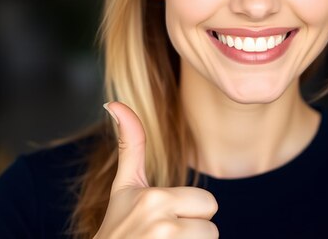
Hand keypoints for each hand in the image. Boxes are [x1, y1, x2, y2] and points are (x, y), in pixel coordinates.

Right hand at [94, 102, 218, 238]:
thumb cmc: (117, 229)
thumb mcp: (124, 188)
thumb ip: (130, 145)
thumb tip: (114, 102)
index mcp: (154, 200)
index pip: (208, 203)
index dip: (189, 214)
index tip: (162, 221)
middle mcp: (161, 226)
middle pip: (212, 229)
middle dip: (193, 235)